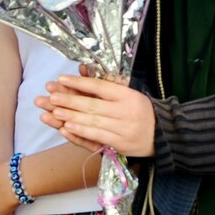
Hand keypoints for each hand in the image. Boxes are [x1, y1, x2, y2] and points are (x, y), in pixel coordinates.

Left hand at [37, 75, 155, 156]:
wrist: (163, 134)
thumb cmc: (141, 111)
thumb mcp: (131, 94)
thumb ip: (110, 86)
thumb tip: (86, 71)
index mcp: (128, 95)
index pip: (100, 86)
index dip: (80, 82)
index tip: (61, 78)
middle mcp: (125, 110)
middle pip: (93, 105)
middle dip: (70, 100)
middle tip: (51, 96)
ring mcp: (123, 128)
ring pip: (93, 121)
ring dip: (71, 116)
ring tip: (54, 111)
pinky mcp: (120, 143)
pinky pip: (97, 136)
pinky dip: (81, 132)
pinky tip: (67, 127)